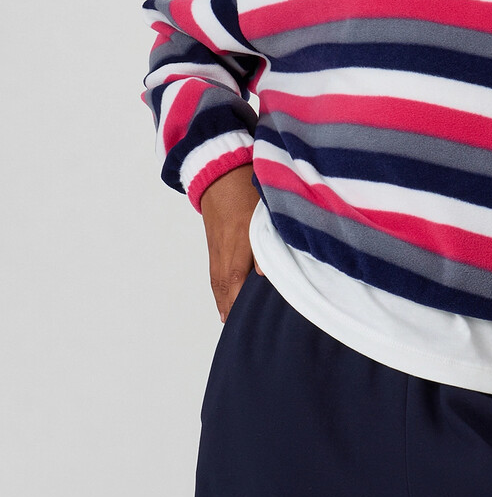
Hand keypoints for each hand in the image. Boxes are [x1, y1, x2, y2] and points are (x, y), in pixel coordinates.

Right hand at [199, 164, 262, 321]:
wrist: (217, 169)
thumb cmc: (247, 183)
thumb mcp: (266, 203)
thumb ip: (273, 232)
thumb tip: (269, 269)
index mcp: (242, 233)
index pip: (243, 270)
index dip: (246, 293)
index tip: (251, 313)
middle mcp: (226, 243)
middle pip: (229, 281)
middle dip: (234, 305)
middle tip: (241, 328)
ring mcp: (217, 245)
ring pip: (220, 279)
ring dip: (225, 301)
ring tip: (231, 321)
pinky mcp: (213, 243)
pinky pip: (215, 272)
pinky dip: (219, 290)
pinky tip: (224, 303)